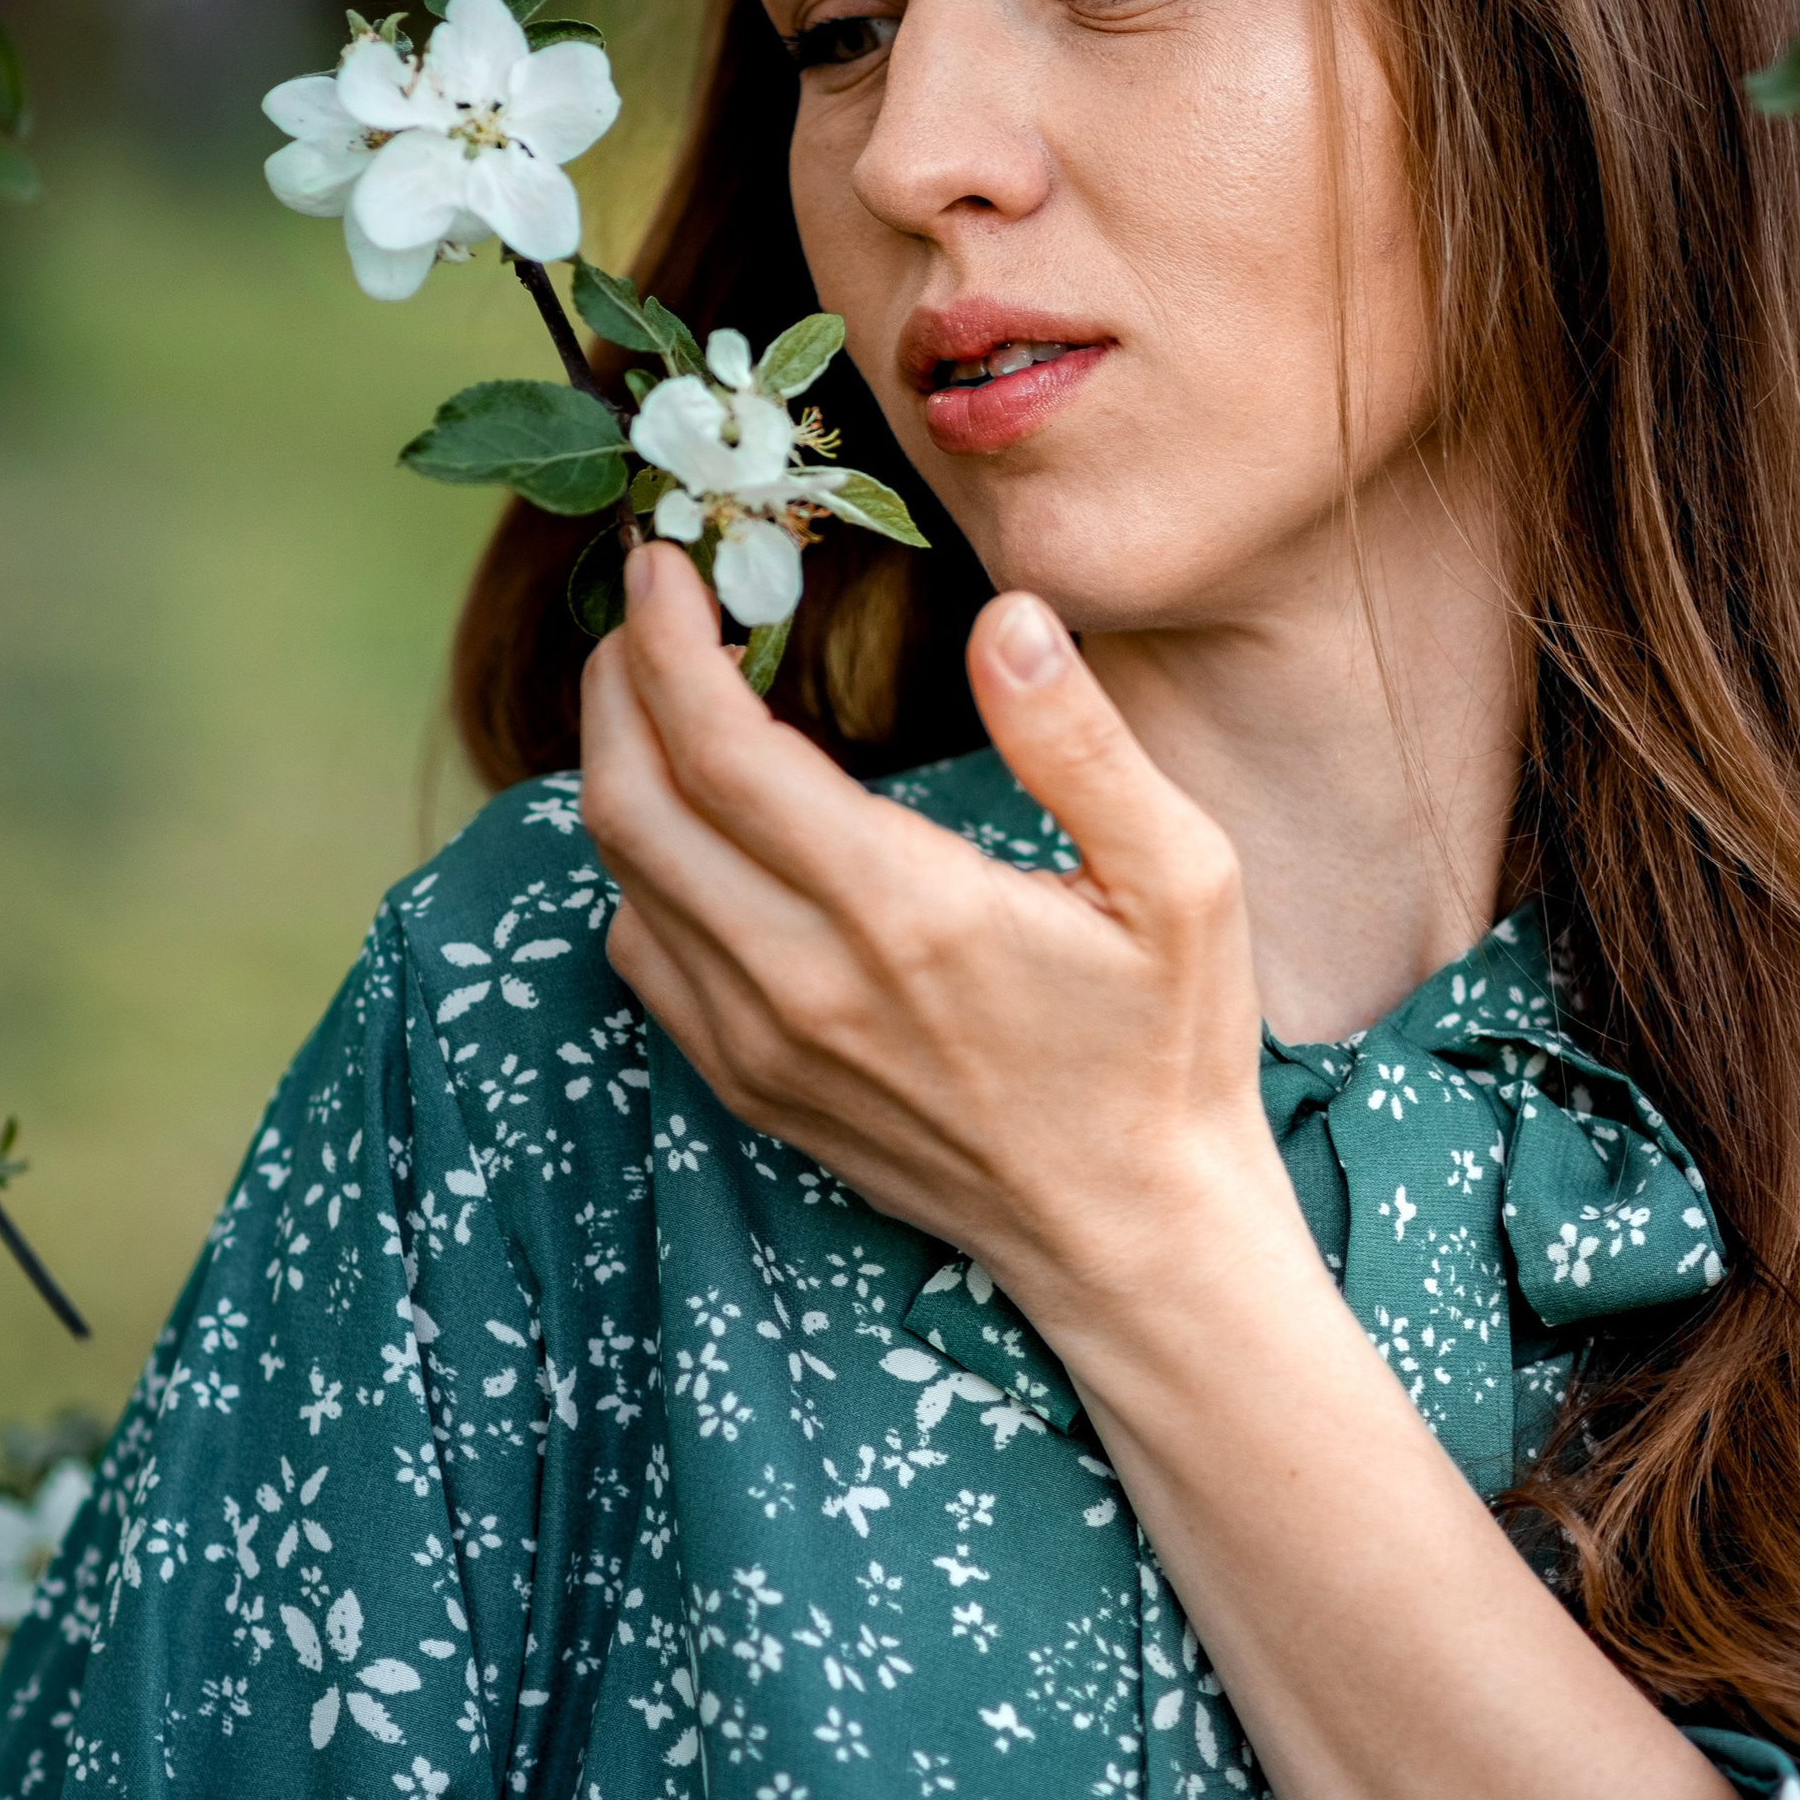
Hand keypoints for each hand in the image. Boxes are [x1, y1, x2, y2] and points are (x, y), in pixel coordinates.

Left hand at [580, 545, 1287, 1319]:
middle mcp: (806, 983)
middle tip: (649, 612)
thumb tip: (1007, 616)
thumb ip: (1083, 743)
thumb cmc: (1167, 1049)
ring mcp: (763, 1047)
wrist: (1133, 1235)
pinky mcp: (750, 1088)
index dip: (670, 645)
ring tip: (663, 695)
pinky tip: (693, 828)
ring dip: (617, 770)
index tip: (664, 564)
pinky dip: (639, 871)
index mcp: (906, 913)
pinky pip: (642, 960)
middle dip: (618, 686)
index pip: (722, 753)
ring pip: (623, 882)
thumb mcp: (1181, 879)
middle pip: (633, 808)